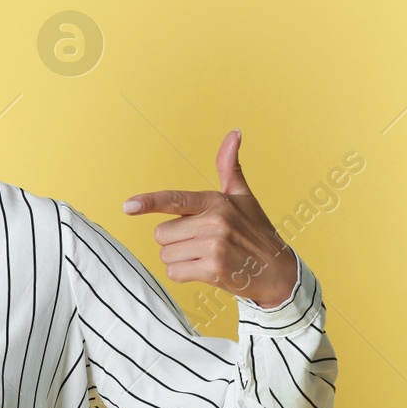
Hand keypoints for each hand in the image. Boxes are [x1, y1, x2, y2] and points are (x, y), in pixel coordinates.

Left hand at [122, 129, 296, 307]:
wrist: (278, 272)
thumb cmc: (256, 232)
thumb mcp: (243, 197)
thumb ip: (229, 166)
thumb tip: (234, 132)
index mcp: (216, 202)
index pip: (175, 200)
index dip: (149, 202)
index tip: (128, 207)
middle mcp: (214, 222)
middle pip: (161, 233)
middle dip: (174, 240)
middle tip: (201, 242)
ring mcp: (214, 247)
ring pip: (166, 254)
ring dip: (179, 259)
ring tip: (205, 256)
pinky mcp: (212, 270)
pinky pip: (174, 273)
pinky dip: (184, 275)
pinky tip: (206, 270)